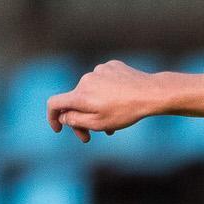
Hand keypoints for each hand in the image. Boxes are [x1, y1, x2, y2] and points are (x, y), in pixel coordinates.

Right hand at [46, 62, 163, 141]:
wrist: (151, 93)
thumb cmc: (126, 111)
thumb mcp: (99, 123)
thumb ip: (76, 121)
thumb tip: (63, 117)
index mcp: (79, 96)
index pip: (54, 104)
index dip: (52, 117)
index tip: (58, 129)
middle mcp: (85, 80)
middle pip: (76, 101)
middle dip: (81, 119)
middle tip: (91, 136)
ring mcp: (99, 71)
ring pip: (92, 93)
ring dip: (97, 107)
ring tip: (113, 123)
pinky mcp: (112, 67)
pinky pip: (105, 83)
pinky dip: (108, 94)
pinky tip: (123, 101)